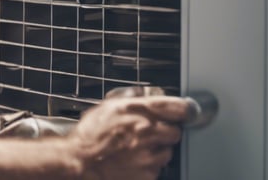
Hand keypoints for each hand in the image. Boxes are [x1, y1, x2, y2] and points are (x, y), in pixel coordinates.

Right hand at [69, 95, 188, 179]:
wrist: (80, 160)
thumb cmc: (91, 133)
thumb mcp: (109, 106)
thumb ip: (133, 99)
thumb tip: (150, 95)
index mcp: (138, 111)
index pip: (178, 108)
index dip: (184, 109)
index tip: (187, 111)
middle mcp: (147, 132)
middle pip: (176, 131)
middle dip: (166, 131)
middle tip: (152, 132)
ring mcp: (148, 155)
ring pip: (167, 152)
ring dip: (157, 149)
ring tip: (137, 148)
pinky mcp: (147, 174)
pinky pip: (157, 168)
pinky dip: (149, 165)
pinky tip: (133, 160)